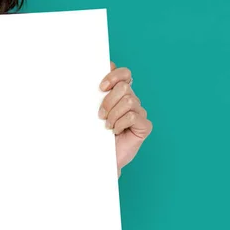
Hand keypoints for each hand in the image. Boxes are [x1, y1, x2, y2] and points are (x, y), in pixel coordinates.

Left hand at [98, 62, 152, 176]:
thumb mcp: (89, 110)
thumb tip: (85, 79)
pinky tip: (116, 131)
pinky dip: (121, 123)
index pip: (124, 73)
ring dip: (113, 114)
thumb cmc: (93, 132)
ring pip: (129, 101)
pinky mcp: (144, 126)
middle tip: (100, 115)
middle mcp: (131, 100)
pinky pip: (133, 116)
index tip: (100, 87)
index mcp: (118, 93)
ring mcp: (139, 112)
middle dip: (108, 101)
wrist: (98, 156)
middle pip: (124, 87)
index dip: (113, 76)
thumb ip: (92, 94)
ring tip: (107, 125)